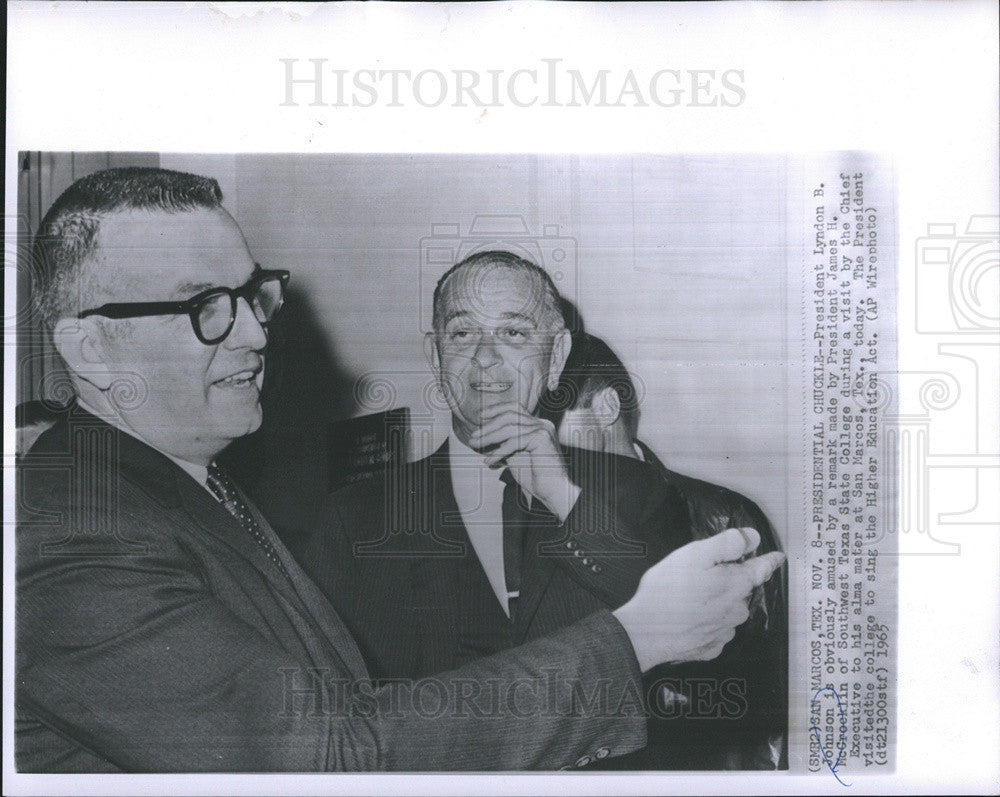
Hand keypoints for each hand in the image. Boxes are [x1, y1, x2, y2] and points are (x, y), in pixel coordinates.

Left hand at [467, 406, 580, 521]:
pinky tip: (489, 461)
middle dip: (488, 425)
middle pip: (509, 415)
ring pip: (509, 427)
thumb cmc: (535, 476)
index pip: (514, 408)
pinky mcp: (542, 439)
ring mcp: (543, 430)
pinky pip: (514, 442)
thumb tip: (482, 438)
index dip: (495, 410)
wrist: (554, 491)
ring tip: (475, 445)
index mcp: (537, 425)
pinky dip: (498, 452)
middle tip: (473, 437)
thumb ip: (503, 444)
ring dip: (489, 436)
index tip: (479, 417)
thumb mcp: (515, 456)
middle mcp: (542, 424)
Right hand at [612, 528, 785, 671]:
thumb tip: (753, 538)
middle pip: (741, 590)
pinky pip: (716, 631)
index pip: (762, 569)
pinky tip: (689, 619)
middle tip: (703, 576)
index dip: (769, 560)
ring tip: (691, 598)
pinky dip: (707, 624)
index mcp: (735, 585)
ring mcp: (723, 632)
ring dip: (718, 603)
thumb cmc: (667, 591)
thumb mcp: (695, 555)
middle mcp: (735, 610)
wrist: (644, 633)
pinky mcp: (709, 648)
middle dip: (730, 581)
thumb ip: (727, 544)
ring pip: (729, 611)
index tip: (777, 557)